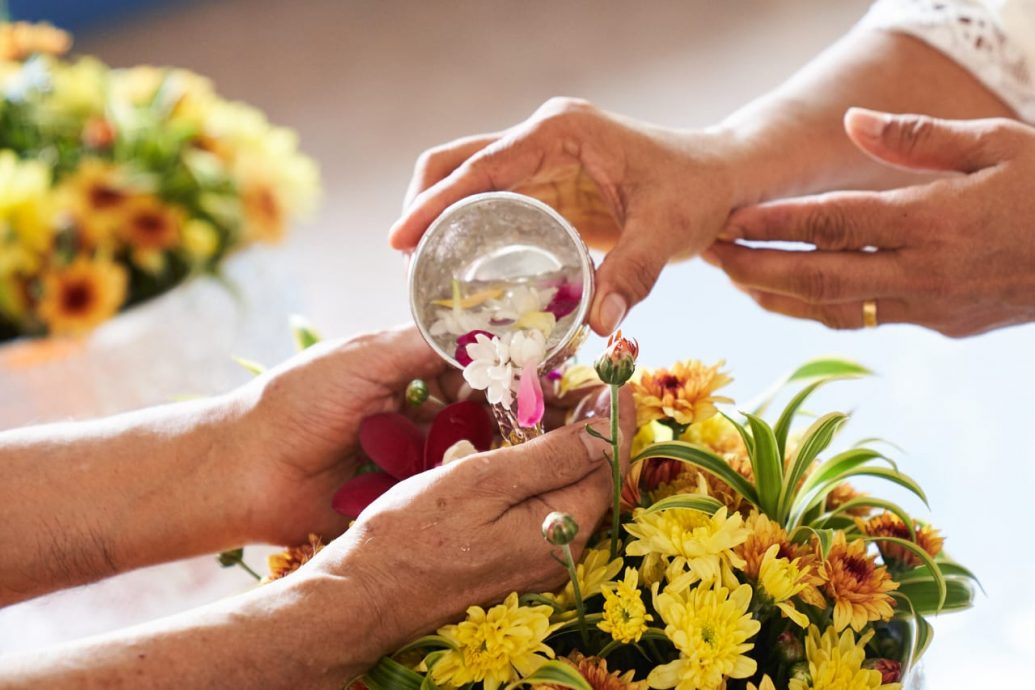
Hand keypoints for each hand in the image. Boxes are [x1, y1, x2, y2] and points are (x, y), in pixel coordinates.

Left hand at [231, 326, 602, 546]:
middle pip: (480, 406)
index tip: (547, 368)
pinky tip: (507, 475)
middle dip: (516, 407)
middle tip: (561, 412)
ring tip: (546, 443)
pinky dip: (475, 478)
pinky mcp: (405, 493)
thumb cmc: (298, 401)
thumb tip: (485, 324)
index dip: (508, 365)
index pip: (471, 362)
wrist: (243, 470)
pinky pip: (448, 484)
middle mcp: (416, 408)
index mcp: (405, 368)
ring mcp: (413, 453)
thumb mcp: (366, 356)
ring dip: (503, 443)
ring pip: (471, 446)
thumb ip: (424, 341)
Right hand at [307, 385, 634, 654]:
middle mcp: (560, 551)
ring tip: (547, 400)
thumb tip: (609, 431)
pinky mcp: (512, 557)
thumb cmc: (413, 535)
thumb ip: (551, 458)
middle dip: (591, 427)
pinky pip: (542, 505)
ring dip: (564, 445)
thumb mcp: (483, 482)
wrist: (364, 593)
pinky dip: (539, 469)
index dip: (615, 418)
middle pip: (593, 477)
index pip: (609, 465)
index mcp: (561, 531)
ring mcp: (536, 558)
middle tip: (576, 379)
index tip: (615, 377)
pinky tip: (518, 443)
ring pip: (566, 489)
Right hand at [389, 97, 739, 334]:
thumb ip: (634, 273)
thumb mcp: (668, 230)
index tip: (399, 239)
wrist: (722, 177)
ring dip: (440, 219)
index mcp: (560, 131)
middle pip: (456, 163)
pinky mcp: (547, 184)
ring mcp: (541, 158)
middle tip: (407, 264)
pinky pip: (492, 202)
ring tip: (423, 273)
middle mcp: (542, 137)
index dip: (434, 203)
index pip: (480, 166)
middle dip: (423, 207)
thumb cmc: (697, 190)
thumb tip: (600, 326)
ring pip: (467, 180)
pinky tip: (461, 270)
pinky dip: (468, 230)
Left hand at [705, 108, 1034, 336]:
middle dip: (756, 268)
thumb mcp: (1000, 142)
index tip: (729, 219)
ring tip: (737, 277)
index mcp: (935, 219)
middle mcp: (925, 271)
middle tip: (708, 255)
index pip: (835, 224)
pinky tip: (794, 297)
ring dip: (779, 296)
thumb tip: (852, 124)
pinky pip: (868, 319)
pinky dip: (823, 310)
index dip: (776, 224)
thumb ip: (920, 137)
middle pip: (819, 277)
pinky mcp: (942, 325)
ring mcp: (932, 305)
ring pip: (836, 309)